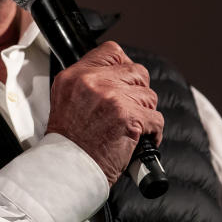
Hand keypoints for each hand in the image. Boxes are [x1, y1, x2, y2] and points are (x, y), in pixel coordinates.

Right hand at [46, 41, 163, 185]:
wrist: (67, 169)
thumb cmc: (67, 143)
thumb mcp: (65, 101)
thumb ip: (87, 84)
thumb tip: (115, 75)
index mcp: (75, 76)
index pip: (111, 52)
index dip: (124, 65)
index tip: (126, 79)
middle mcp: (93, 83)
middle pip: (136, 72)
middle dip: (138, 91)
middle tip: (130, 108)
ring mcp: (112, 98)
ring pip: (149, 96)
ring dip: (145, 113)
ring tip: (131, 126)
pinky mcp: (129, 117)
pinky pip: (156, 118)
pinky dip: (153, 132)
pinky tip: (140, 139)